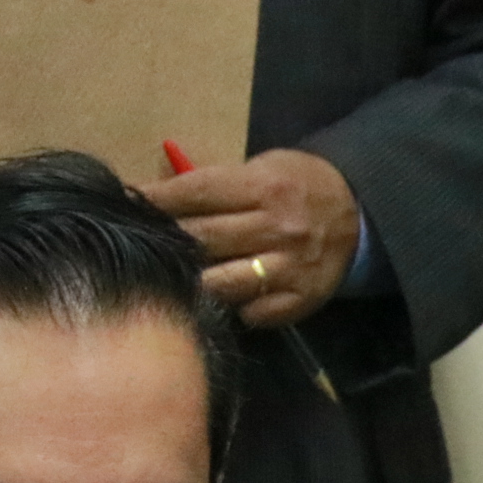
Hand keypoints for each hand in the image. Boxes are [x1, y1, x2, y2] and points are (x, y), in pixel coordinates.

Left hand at [136, 148, 362, 327]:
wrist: (358, 214)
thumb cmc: (297, 185)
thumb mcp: (262, 168)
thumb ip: (216, 184)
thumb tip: (155, 197)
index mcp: (265, 188)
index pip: (197, 193)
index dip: (156, 199)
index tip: (124, 203)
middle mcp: (279, 228)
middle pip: (203, 239)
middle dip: (166, 241)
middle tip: (138, 244)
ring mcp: (290, 268)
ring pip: (222, 283)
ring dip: (192, 282)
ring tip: (170, 279)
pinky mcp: (300, 300)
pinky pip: (251, 313)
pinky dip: (231, 308)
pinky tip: (219, 299)